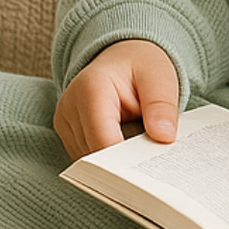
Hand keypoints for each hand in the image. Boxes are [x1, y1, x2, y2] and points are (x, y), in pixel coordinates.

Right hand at [53, 40, 179, 159]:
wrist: (122, 57)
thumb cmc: (141, 66)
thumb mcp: (160, 78)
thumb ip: (161, 107)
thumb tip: (164, 137)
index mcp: (92, 89)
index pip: (103, 141)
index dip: (125, 162)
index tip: (150, 171)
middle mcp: (70, 106)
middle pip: (93, 154)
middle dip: (123, 162)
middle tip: (152, 157)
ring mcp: (64, 120)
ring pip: (89, 159)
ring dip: (115, 159)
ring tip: (137, 139)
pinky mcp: (66, 131)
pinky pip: (85, 155)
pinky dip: (106, 155)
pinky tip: (124, 142)